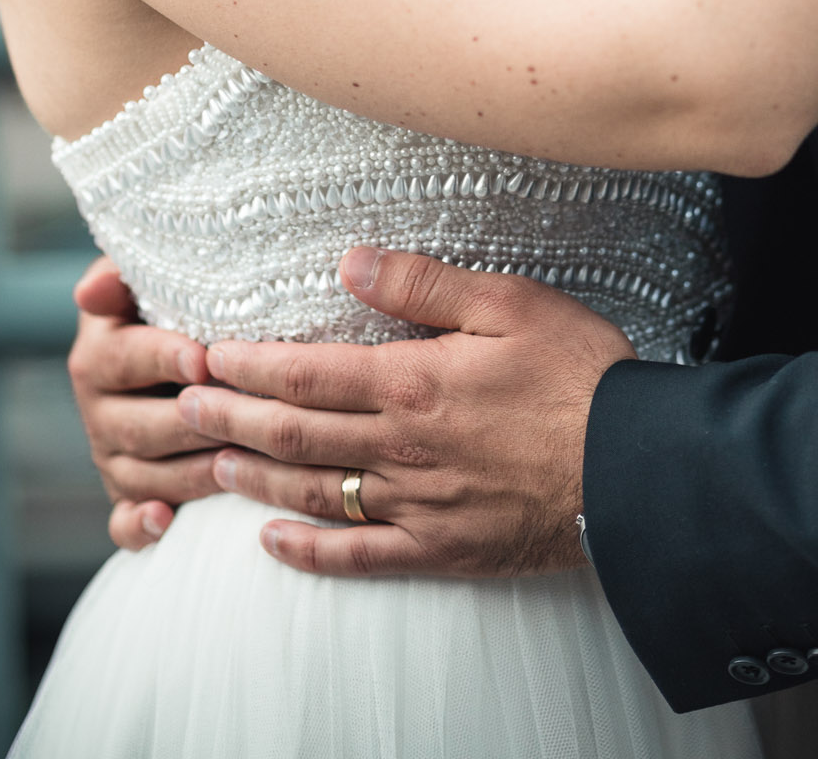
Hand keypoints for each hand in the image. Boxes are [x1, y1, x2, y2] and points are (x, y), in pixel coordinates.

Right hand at [68, 256, 219, 549]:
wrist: (164, 351)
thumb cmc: (167, 304)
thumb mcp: (143, 282)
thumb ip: (119, 278)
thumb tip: (91, 293)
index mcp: (97, 356)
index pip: (125, 359)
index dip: (163, 359)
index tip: (203, 359)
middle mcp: (98, 412)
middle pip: (139, 426)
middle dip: (190, 422)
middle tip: (237, 416)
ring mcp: (110, 458)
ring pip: (143, 475)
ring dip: (188, 473)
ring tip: (234, 462)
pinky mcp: (125, 496)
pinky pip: (122, 522)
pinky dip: (138, 526)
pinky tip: (165, 521)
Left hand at [178, 247, 635, 577]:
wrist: (636, 471)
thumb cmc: (582, 375)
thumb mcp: (511, 303)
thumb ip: (425, 284)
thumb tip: (350, 260)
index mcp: (413, 382)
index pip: (307, 373)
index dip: (248, 364)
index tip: (205, 353)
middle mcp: (402, 449)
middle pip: (295, 434)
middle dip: (231, 417)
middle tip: (181, 405)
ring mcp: (418, 506)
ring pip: (315, 492)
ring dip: (255, 477)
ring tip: (210, 462)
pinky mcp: (441, 548)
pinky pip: (359, 556)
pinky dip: (309, 552)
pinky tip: (273, 543)